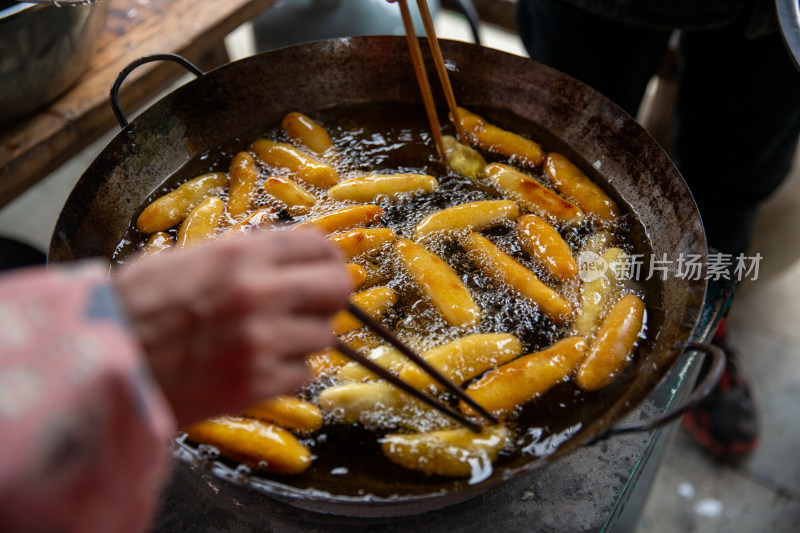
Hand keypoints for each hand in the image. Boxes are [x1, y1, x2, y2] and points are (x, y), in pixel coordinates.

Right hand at [112, 229, 350, 425]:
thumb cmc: (134, 308)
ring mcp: (260, 339)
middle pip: (338, 287)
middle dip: (330, 297)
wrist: (99, 363)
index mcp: (240, 254)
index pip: (319, 246)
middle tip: (313, 308)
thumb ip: (243, 255)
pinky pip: (303, 373)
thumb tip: (291, 257)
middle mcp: (257, 292)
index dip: (327, 261)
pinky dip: (287, 372)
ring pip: (324, 335)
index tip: (326, 272)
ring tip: (269, 341)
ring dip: (304, 339)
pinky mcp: (256, 383)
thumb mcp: (186, 259)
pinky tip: (257, 367)